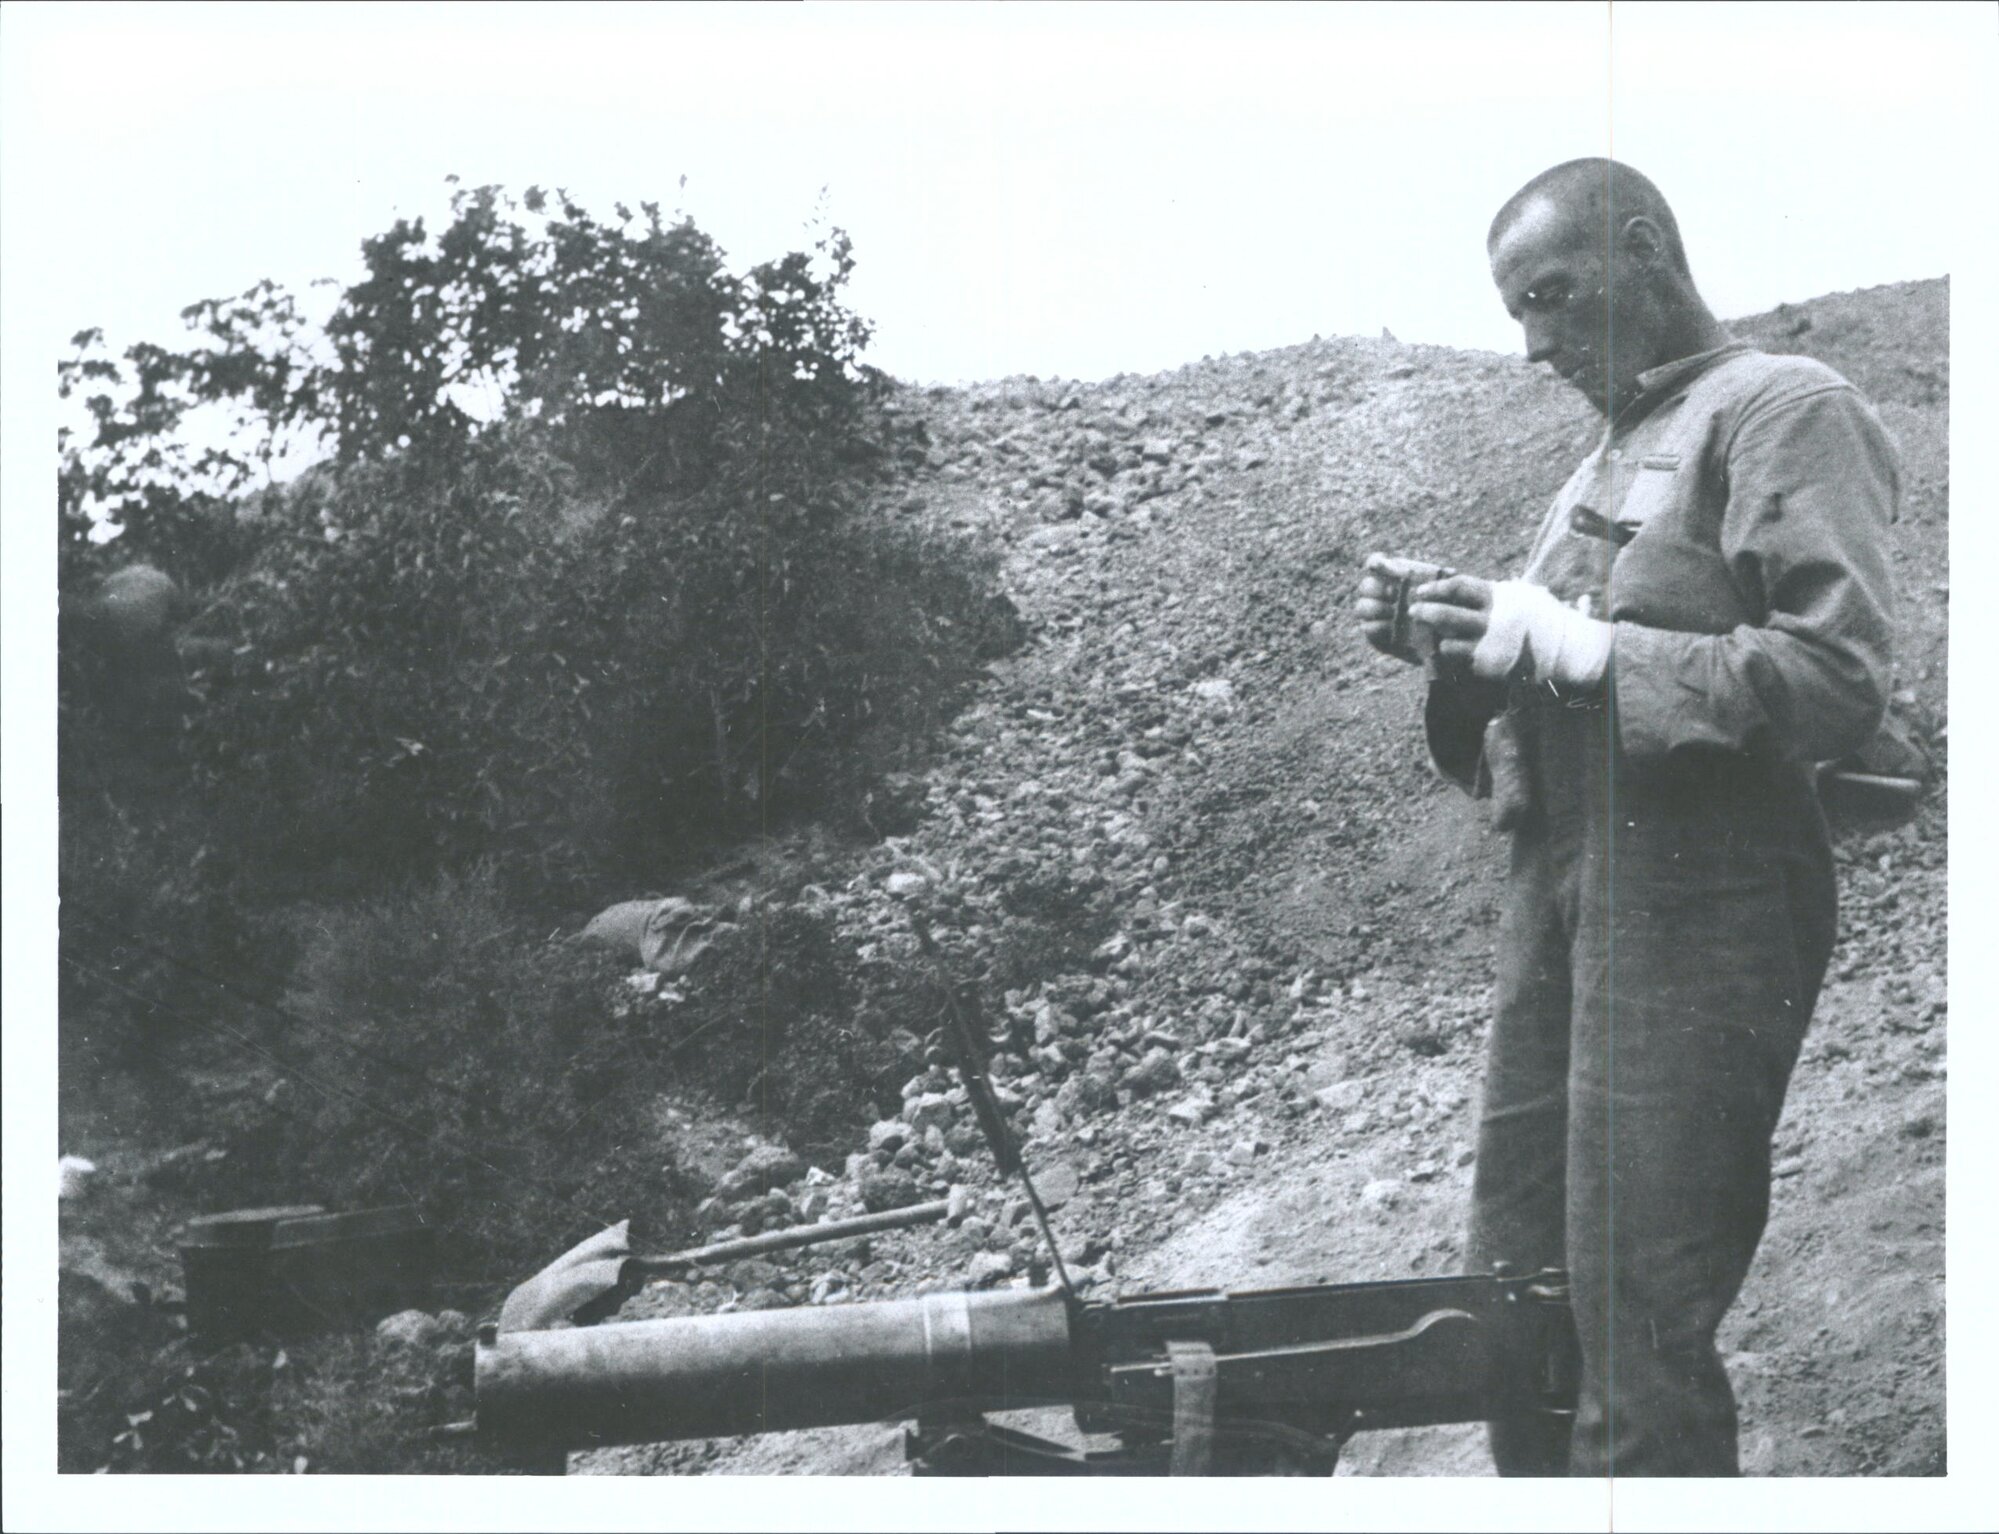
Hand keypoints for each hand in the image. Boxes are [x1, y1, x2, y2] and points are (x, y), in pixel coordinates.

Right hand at [1355, 553, 1457, 665]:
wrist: (1446, 641)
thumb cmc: (1448, 611)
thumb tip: (1448, 572)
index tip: (1382, 563)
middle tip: (1393, 593)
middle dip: (1376, 588)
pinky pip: (1367, 628)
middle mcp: (1380, 594)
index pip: (1375, 563)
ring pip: (1362, 607)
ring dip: (1376, 608)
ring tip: (1393, 612)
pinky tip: (1391, 627)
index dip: (1375, 562)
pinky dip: (1378, 627)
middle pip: (1366, 585)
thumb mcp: (1449, 594)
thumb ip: (1445, 583)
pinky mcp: (1376, 636)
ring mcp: (1375, 615)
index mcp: (1394, 576)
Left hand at [1414, 578, 1612, 687]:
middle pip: (1447, 614)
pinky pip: (1460, 662)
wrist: (1566, 650)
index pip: (1458, 587)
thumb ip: (1495, 591)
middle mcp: (1493, 620)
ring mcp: (1491, 645)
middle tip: (1413, 611)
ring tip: (1432, 635)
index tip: (1421, 591)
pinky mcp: (1491, 666)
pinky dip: (1450, 657)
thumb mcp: (1522, 595)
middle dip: (1425, 612)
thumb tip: (1465, 585)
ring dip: (1436, 638)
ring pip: (1448, 642)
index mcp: (1499, 596)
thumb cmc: (1542, 619)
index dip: (1435, 588)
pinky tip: (1446, 654)